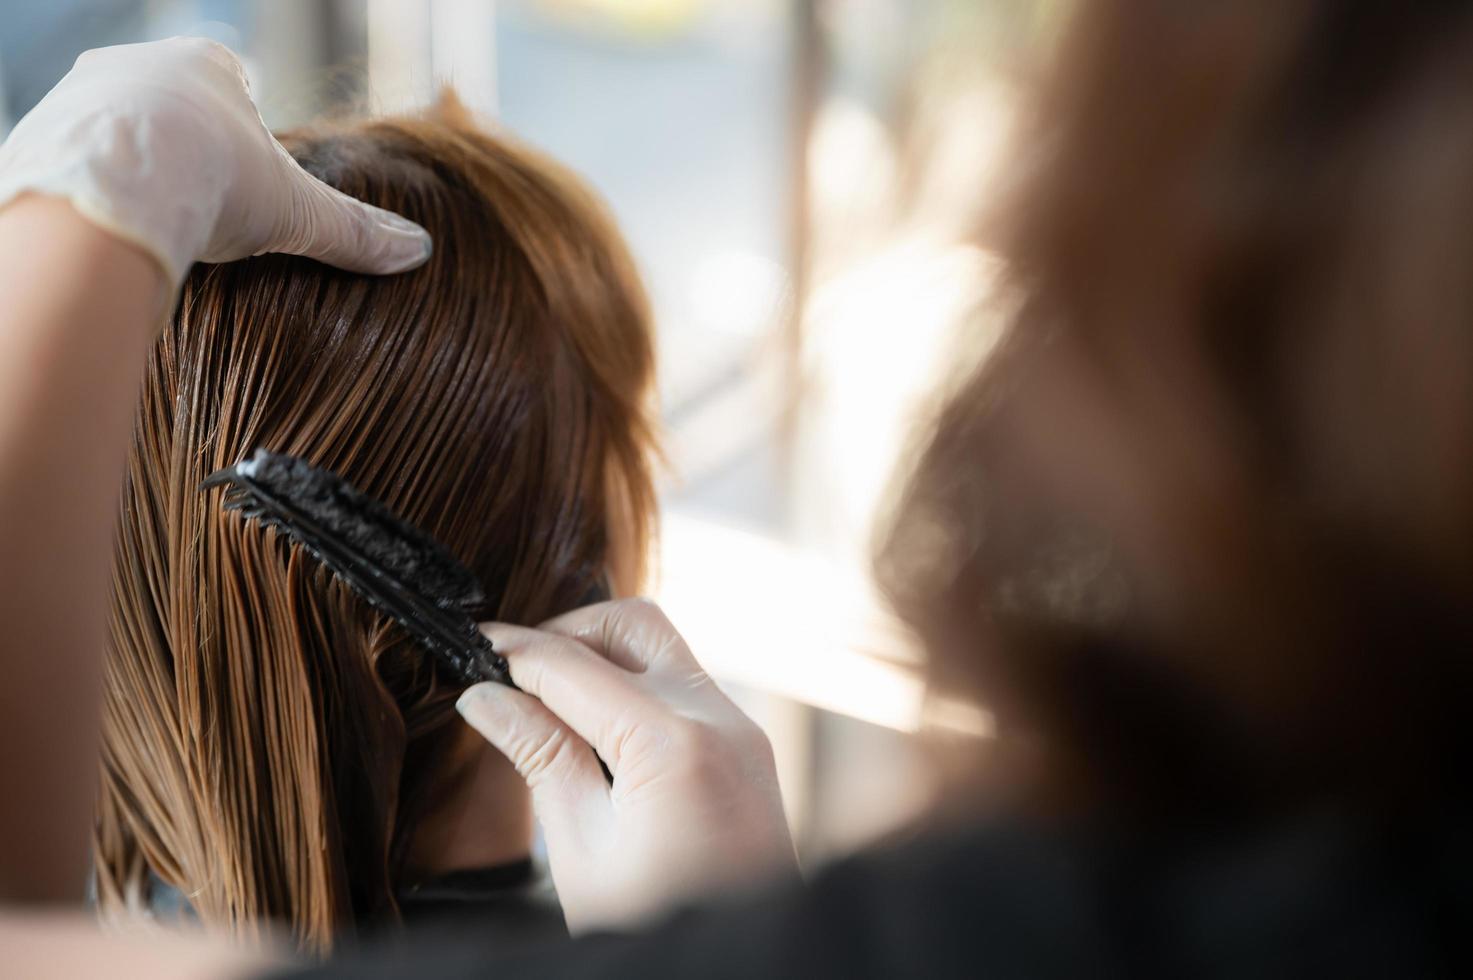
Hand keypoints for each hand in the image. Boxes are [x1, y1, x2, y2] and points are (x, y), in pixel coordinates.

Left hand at [0, 37, 429, 286]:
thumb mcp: (296, 211)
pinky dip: (95, 194)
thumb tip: (416, 252)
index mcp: (206, 66)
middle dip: (185, 151)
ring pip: (115, 132)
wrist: (111, 189)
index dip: (244, 135)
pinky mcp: (38, 135)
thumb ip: (352, 232)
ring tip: (155, 227)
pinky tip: (112, 233)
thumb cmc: (211, 180)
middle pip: (169, 107)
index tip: (248, 178)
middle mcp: (137, 66)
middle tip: (203, 207)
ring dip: (135, 172)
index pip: (231, 87)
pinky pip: (73, 163)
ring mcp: (79, 97)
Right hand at [456, 599, 798, 932]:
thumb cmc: (658, 924)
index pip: (572, 664)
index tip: (469, 647)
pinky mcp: (747, 747)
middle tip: (513, 673)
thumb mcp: (581, 849)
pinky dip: (636, 688)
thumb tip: (485, 696)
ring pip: (663, 649)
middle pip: (632, 625)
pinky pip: (686, 687)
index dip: (512, 651)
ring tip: (547, 706)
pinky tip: (595, 731)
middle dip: (566, 633)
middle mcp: (718, 717)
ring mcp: (742, 729)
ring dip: (603, 658)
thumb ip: (539, 756)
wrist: (742, 968)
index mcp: (672, 742)